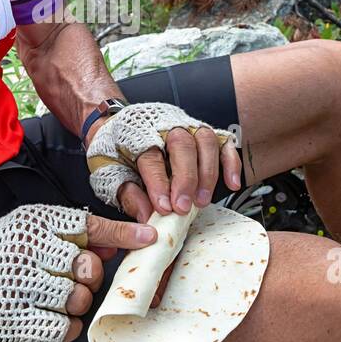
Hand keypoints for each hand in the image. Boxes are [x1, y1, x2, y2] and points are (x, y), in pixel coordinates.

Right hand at [0, 213, 157, 341]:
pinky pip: (63, 329)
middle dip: (90, 276)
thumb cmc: (1, 249)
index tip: (150, 237)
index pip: (90, 226)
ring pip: (79, 300)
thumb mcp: (34, 227)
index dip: (123, 233)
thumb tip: (115, 243)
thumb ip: (76, 234)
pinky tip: (48, 314)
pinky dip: (64, 325)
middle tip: (74, 277)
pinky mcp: (17, 321)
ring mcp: (23, 288)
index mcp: (36, 225)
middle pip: (89, 268)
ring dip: (76, 301)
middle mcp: (31, 253)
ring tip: (55, 296)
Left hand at [84, 104, 242, 308]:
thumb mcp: (109, 174)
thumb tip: (145, 214)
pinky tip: (231, 184)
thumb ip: (127, 194)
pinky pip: (223, 143)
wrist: (115, 127)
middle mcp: (165, 127)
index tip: (164, 208)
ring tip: (203, 201)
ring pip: (205, 141)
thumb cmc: (114, 153)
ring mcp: (187, 127)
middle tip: (183, 207)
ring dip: (208, 173)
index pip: (151, 157)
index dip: (159, 183)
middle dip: (185, 178)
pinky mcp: (204, 134)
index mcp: (137, 135)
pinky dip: (231, 163)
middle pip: (182, 145)